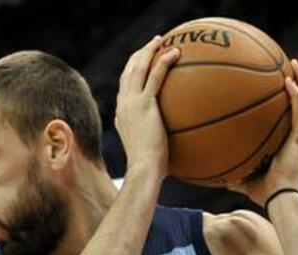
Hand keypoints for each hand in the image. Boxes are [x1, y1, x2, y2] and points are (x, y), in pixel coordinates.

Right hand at [115, 36, 179, 179]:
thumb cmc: (151, 169)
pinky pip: (154, 76)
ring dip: (148, 51)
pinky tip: (175, 52)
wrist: (144, 170)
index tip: (143, 64)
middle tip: (152, 45)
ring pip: (137, 68)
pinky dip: (163, 61)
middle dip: (138, 55)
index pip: (124, 88)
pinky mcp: (144, 104)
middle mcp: (123, 106)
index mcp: (122, 116)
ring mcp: (131, 103)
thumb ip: (158, 143)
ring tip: (161, 40)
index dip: (133, 72)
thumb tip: (175, 148)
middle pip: (127, 72)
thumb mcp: (151, 153)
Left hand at [228, 59, 297, 206]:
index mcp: (293, 141)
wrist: (277, 199)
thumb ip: (236, 174)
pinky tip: (289, 82)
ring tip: (294, 64)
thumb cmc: (264, 192)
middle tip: (292, 64)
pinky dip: (296, 96)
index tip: (285, 81)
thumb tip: (221, 177)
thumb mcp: (247, 177)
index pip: (296, 114)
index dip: (294, 97)